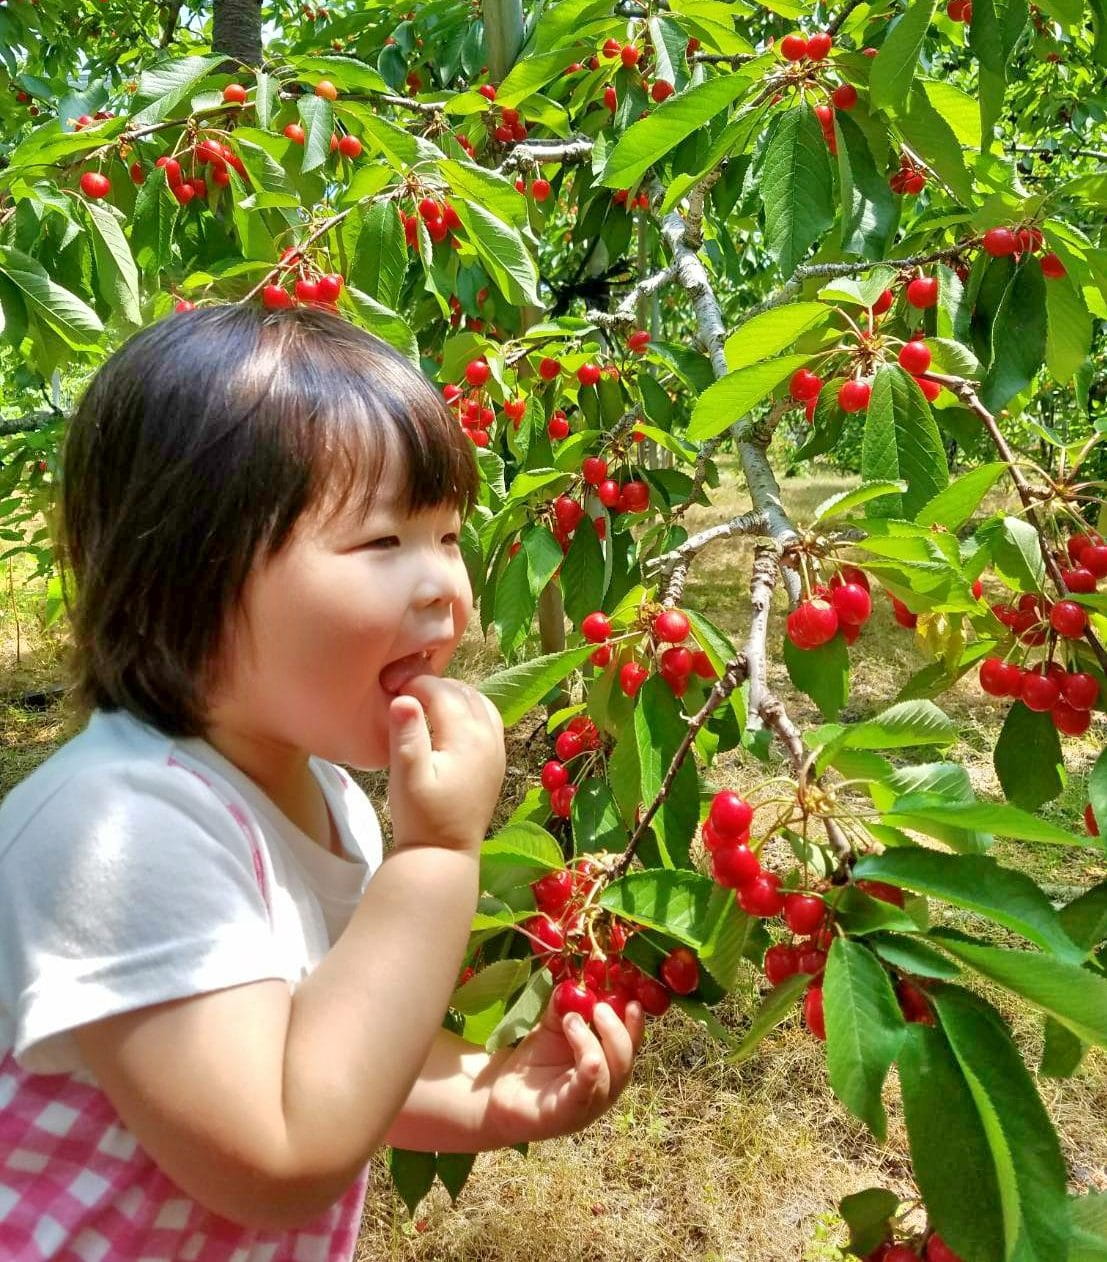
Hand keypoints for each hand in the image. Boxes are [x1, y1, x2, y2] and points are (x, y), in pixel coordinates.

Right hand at [387, 675, 504, 851]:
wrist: (444, 855)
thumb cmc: (420, 817)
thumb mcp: (406, 777)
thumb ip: (406, 736)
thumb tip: (403, 698)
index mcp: (467, 737)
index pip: (442, 690)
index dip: (414, 681)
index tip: (389, 684)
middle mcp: (488, 737)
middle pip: (463, 691)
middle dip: (433, 684)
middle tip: (402, 689)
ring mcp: (496, 749)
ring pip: (479, 702)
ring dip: (452, 694)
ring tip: (422, 701)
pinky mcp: (495, 761)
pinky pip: (487, 719)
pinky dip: (468, 708)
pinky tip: (447, 719)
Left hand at [481, 996, 644, 1146]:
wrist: (499, 1094)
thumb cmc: (533, 1063)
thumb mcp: (551, 1029)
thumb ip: (563, 1009)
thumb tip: (573, 984)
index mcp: (608, 1061)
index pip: (631, 1040)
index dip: (635, 1021)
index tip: (631, 998)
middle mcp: (607, 1084)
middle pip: (626, 1057)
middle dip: (617, 1030)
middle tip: (600, 1007)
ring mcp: (592, 1103)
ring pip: (611, 1073)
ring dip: (594, 1042)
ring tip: (572, 1020)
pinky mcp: (571, 1114)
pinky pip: (588, 1092)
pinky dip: (592, 1073)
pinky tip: (589, 1058)